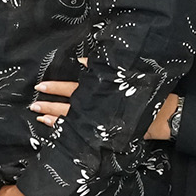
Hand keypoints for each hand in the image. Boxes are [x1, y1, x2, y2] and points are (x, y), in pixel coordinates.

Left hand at [29, 82, 179, 141]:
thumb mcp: (123, 78)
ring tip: (38, 116)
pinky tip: (53, 128)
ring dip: (54, 117)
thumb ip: (101, 71)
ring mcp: (98, 122)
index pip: (73, 89)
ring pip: (71, 120)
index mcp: (100, 93)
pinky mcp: (103, 134)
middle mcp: (96, 108)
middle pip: (68, 105)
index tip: (40, 86)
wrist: (162, 116)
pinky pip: (80, 133)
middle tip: (32, 103)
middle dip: (49, 103)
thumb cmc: (143, 95)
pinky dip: (66, 130)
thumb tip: (80, 61)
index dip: (56, 88)